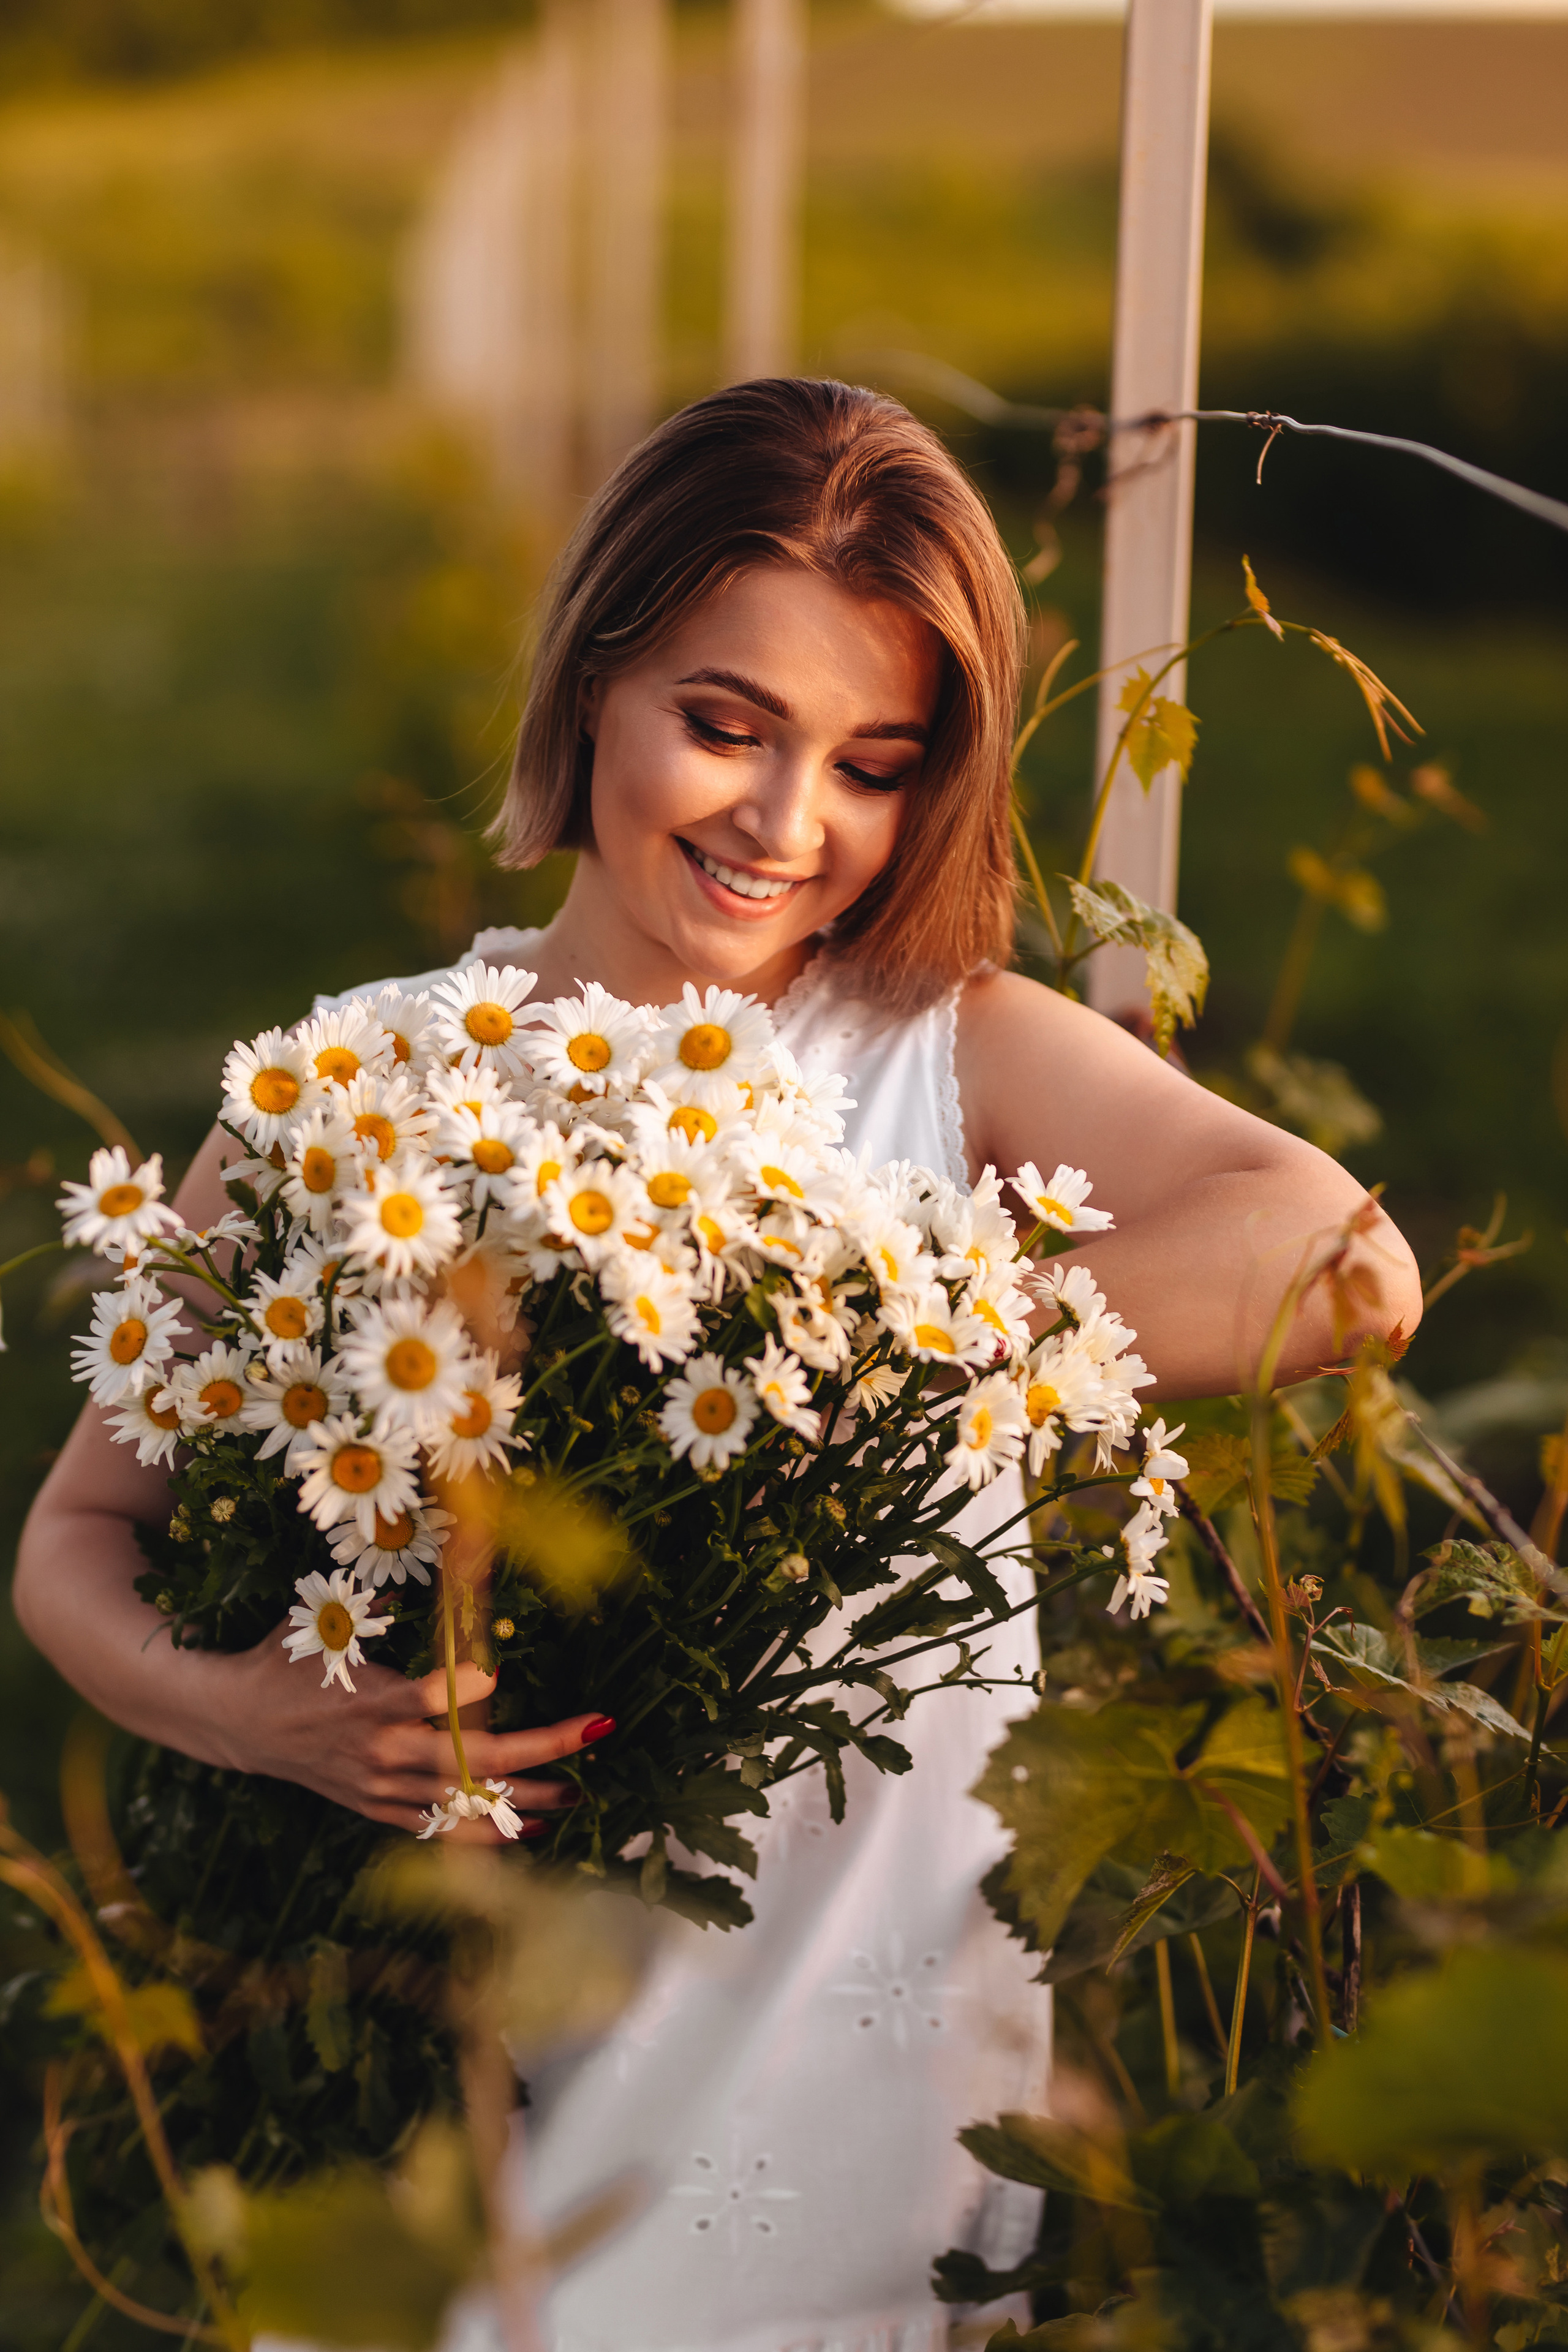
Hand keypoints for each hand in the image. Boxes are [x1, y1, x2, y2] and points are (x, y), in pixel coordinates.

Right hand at [212, 1624, 611, 1838]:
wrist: (234, 1721)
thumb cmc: (287, 1661)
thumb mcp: (327, 1626)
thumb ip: (380, 1605)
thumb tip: (439, 1559)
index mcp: (372, 1699)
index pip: (433, 1699)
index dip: (470, 1687)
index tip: (499, 1672)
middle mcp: (381, 1749)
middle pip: (472, 1757)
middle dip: (541, 1749)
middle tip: (594, 1734)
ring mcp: (379, 1785)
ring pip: (464, 1803)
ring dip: (525, 1801)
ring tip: (576, 1797)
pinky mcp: (373, 1808)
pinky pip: (436, 1830)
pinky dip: (481, 1835)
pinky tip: (525, 1832)